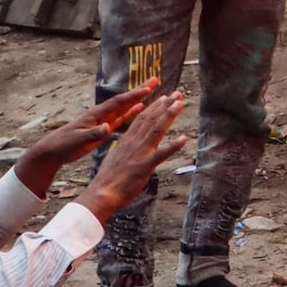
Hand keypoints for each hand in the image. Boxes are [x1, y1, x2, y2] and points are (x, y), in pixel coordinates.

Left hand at [14, 81, 162, 194]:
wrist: (53, 150)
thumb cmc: (64, 144)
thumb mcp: (78, 140)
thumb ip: (93, 133)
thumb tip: (107, 127)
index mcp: (96, 115)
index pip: (118, 103)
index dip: (133, 96)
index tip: (148, 89)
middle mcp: (101, 114)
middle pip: (124, 100)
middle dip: (139, 90)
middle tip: (155, 80)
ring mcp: (103, 120)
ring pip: (124, 107)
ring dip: (138, 99)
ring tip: (152, 89)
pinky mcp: (103, 128)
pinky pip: (121, 118)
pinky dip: (131, 112)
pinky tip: (140, 108)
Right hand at [74, 92, 189, 223]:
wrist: (102, 192)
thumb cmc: (107, 179)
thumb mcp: (115, 158)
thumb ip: (125, 151)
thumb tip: (128, 148)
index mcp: (126, 140)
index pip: (142, 118)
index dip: (154, 107)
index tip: (163, 97)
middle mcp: (134, 142)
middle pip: (151, 119)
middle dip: (165, 105)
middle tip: (177, 94)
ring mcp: (140, 152)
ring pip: (157, 129)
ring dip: (169, 115)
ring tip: (180, 103)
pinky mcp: (145, 165)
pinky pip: (162, 153)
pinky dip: (173, 145)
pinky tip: (184, 139)